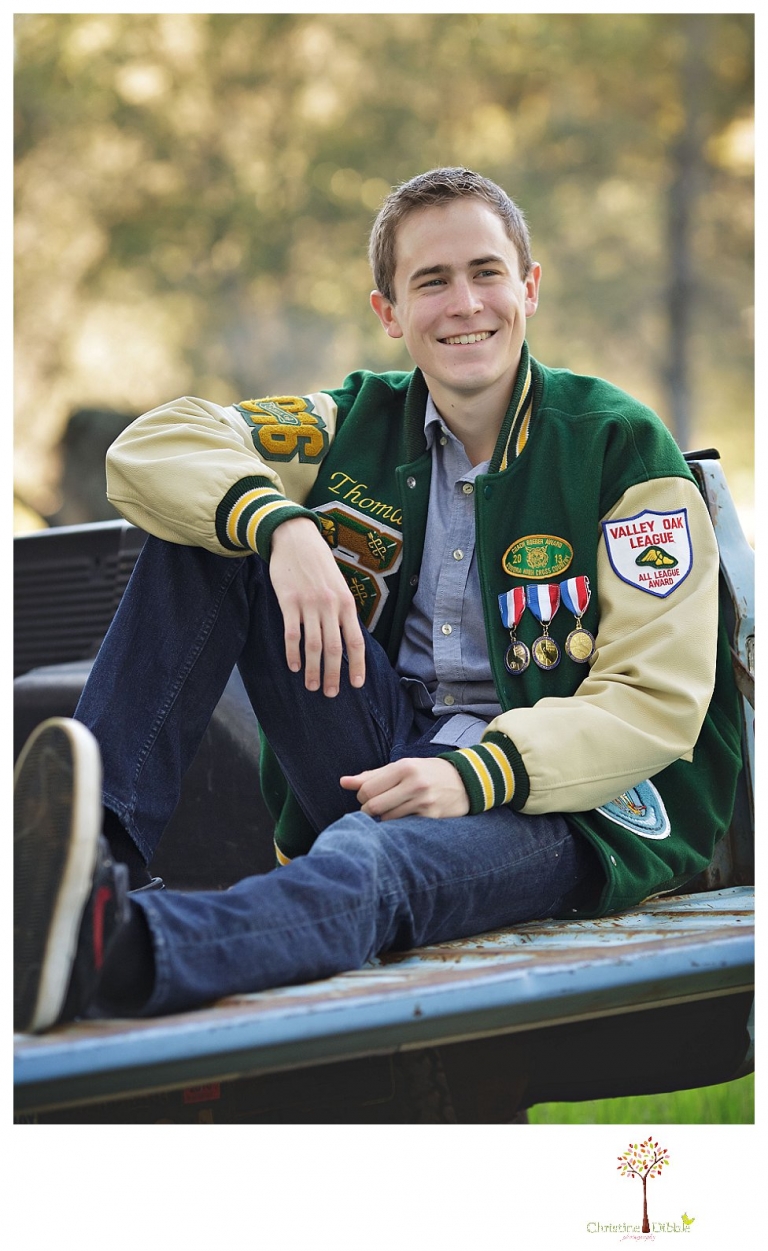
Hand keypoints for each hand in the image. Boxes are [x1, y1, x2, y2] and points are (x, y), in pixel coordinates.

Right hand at [269, 516, 365, 696]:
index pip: (356, 641)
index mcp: (346, 603)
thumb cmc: (319, 565)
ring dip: (313, 670)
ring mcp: (309, 604)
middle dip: (333, 675)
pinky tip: (294, 666)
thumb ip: (342, 611)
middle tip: (330, 694)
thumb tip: (347, 640)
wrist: (296, 539)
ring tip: (311, 686)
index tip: (356, 685)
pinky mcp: (289, 602)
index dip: (357, 665)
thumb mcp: (339, 585)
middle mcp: (330, 606)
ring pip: (313, 646)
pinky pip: (292, 634)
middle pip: (334, 649)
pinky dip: (293, 653)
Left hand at [341, 758, 469, 820]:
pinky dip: (397, 824)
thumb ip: (372, 775)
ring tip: (391, 810)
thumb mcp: (402, 767)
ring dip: (382, 818)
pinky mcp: (431, 817)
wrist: (465, 781)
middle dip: (368, 810)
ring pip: (386, 819)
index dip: (361, 796)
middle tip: (374, 807)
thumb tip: (343, 782)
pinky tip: (402, 817)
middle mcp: (414, 783)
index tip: (368, 796)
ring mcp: (423, 802)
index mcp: (404, 767)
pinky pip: (402, 826)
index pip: (367, 789)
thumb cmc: (427, 772)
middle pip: (373, 806)